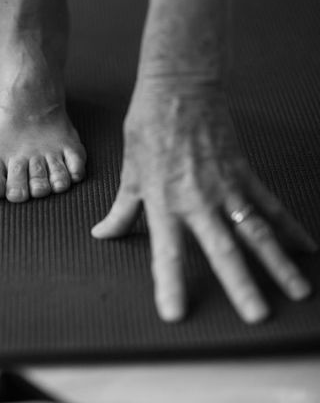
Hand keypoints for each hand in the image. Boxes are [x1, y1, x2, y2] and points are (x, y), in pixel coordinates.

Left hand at [92, 77, 316, 322]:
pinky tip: (307, 249)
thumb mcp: (129, 171)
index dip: (169, 283)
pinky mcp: (244, 173)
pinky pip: (270, 205)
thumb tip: (103, 234)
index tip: (175, 313)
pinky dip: (290, 227)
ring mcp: (225, 186)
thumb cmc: (148, 127)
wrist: (179, 87)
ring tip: (298, 291)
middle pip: (223, 248)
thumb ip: (122, 210)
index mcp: (163, 201)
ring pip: (256, 231)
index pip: (166, 251)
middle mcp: (197, 199)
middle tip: (256, 315)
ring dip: (278, 263)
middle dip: (240, 284)